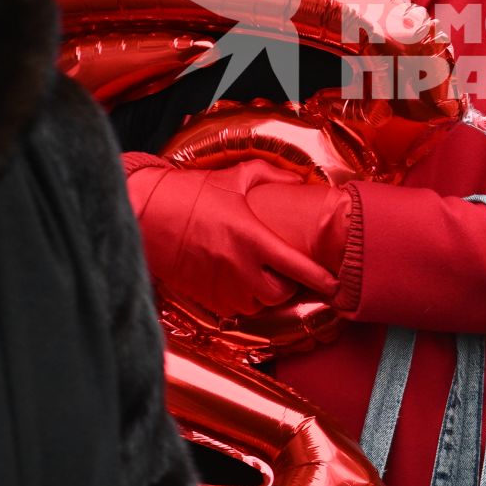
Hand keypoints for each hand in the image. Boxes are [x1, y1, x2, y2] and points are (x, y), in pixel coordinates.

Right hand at [124, 154, 341, 311]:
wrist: (147, 214)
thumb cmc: (192, 192)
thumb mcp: (236, 176)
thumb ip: (273, 176)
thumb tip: (302, 178)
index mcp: (252, 238)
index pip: (297, 267)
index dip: (322, 280)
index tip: (337, 286)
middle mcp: (239, 267)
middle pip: (280, 294)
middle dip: (289, 287)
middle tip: (287, 273)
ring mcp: (221, 285)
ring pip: (258, 306)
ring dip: (265, 295)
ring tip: (262, 276)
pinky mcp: (204, 297)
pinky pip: (234, 309)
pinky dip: (242, 300)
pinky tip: (238, 281)